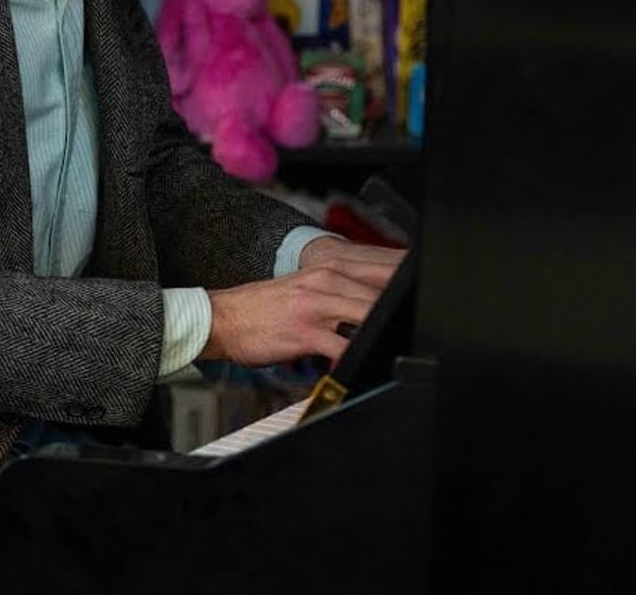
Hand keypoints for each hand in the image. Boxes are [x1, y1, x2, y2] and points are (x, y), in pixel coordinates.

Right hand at [200, 239, 406, 366]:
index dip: (401, 293)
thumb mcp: (306, 290)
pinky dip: (355, 358)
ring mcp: (316, 308)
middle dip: (396, 316)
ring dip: (380, 335)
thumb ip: (338, 296)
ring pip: (367, 318)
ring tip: (386, 348)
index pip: (379, 276)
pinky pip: (342, 348)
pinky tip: (358, 365)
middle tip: (405, 333)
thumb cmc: (264, 308)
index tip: (411, 308)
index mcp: (328, 271)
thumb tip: (369, 311)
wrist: (223, 318)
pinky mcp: (305, 333)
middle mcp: (325, 282)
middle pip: (379, 297)